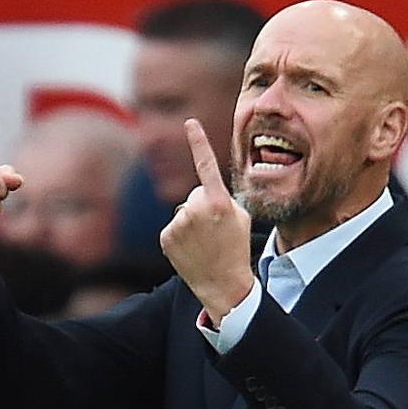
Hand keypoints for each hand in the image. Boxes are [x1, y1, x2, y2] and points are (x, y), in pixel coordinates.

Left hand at [159, 118, 253, 324]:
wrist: (223, 285)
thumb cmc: (236, 248)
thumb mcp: (241, 217)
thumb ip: (221, 198)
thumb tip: (202, 193)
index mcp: (218, 202)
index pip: (206, 165)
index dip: (198, 142)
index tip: (190, 123)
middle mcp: (195, 209)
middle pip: (195, 195)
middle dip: (202, 207)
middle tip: (214, 231)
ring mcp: (178, 224)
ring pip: (183, 212)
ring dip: (191, 223)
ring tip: (204, 243)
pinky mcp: (166, 237)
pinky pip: (172, 227)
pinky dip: (179, 236)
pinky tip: (191, 249)